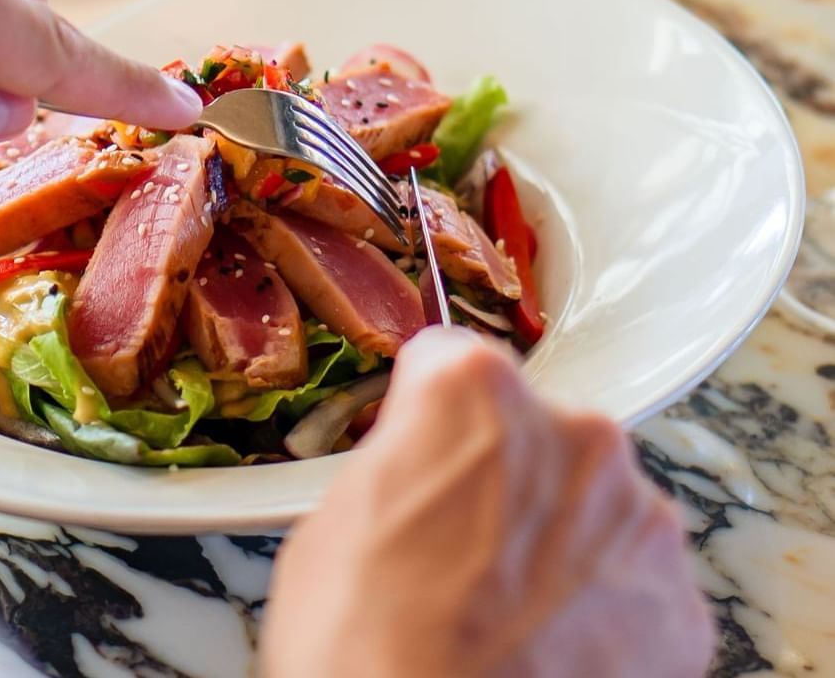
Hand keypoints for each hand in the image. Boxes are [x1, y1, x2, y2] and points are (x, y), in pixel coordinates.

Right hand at [261, 327, 713, 677]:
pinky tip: (546, 646)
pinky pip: (633, 577)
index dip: (423, 411)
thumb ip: (396, 467)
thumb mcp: (328, 526)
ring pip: (592, 501)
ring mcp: (638, 521)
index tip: (418, 444)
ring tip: (501, 608)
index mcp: (472, 395)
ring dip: (556, 536)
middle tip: (455, 545)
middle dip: (500, 473)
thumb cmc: (361, 651)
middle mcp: (574, 436)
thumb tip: (414, 471)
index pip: (448, 359)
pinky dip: (600, 603)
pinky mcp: (680, 605)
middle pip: (534, 428)